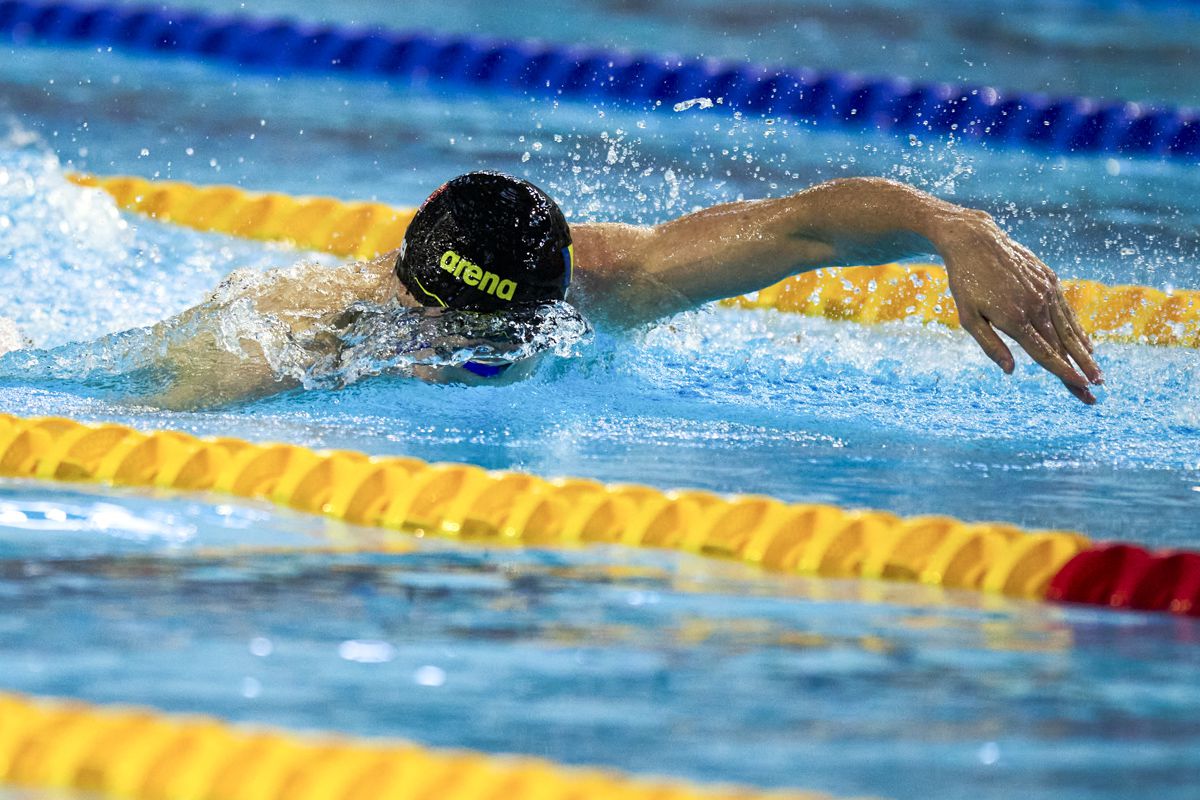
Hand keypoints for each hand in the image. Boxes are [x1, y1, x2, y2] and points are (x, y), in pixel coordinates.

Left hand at [934, 210, 1102, 403]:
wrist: (976, 240)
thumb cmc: (966, 282)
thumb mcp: (968, 318)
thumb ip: (991, 346)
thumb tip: (1011, 371)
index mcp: (1014, 318)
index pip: (1044, 353)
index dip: (1063, 372)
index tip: (1082, 387)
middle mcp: (1036, 305)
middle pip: (1062, 346)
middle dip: (1080, 371)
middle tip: (1095, 394)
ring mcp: (1046, 291)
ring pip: (1069, 329)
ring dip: (1085, 353)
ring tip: (1098, 375)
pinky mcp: (1050, 280)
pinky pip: (1067, 310)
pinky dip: (1078, 329)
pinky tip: (1086, 345)